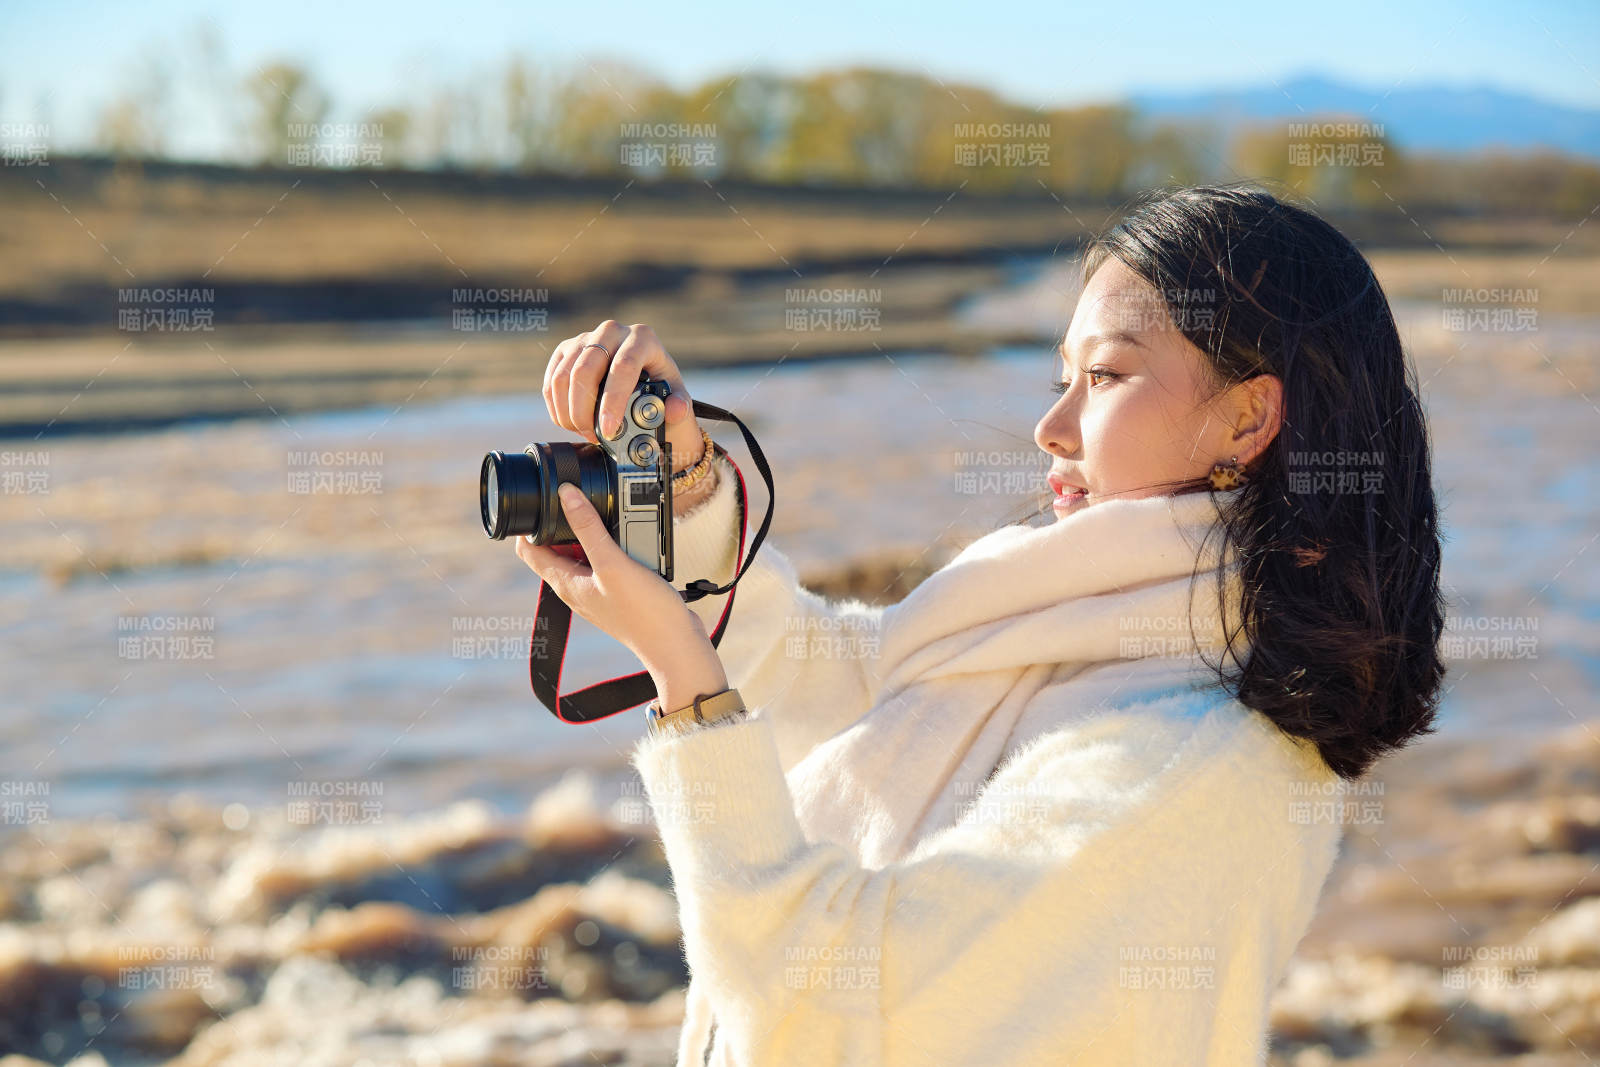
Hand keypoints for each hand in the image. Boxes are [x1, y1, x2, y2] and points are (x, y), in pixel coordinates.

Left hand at [515, 482, 725, 701]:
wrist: (675, 646)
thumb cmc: (644, 613)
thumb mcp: (613, 563)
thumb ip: (588, 529)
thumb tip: (566, 495)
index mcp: (566, 583)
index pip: (529, 551)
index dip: (529, 525)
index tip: (541, 501)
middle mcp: (577, 588)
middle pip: (557, 549)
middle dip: (563, 523)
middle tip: (580, 500)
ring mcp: (598, 592)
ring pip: (584, 555)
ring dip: (592, 534)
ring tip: (609, 517)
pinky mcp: (619, 594)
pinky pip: (607, 564)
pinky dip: (613, 548)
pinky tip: (632, 540)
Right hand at [543, 320, 703, 473]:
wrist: (641, 381)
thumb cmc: (661, 389)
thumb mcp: (676, 398)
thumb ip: (680, 406)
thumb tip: (675, 409)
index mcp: (643, 338)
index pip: (623, 366)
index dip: (612, 401)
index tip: (609, 430)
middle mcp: (611, 331)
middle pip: (585, 370)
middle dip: (584, 411)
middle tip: (593, 437)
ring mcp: (585, 338)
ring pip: (563, 377)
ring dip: (568, 413)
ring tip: (584, 433)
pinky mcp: (565, 351)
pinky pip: (552, 381)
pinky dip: (557, 408)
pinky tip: (571, 423)